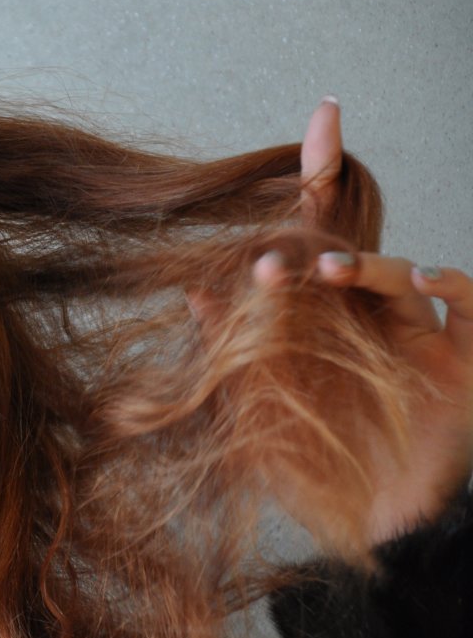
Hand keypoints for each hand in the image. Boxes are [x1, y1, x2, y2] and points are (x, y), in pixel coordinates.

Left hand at [269, 98, 472, 544]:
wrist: (362, 522)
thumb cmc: (307, 460)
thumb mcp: (253, 405)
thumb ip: (226, 347)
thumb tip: (191, 288)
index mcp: (316, 313)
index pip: (312, 235)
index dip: (320, 173)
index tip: (324, 115)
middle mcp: (364, 312)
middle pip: (351, 243)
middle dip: (323, 223)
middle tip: (282, 239)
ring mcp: (413, 332)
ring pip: (397, 274)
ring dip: (365, 266)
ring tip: (329, 271)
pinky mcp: (458, 361)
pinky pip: (462, 310)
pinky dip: (450, 288)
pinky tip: (421, 279)